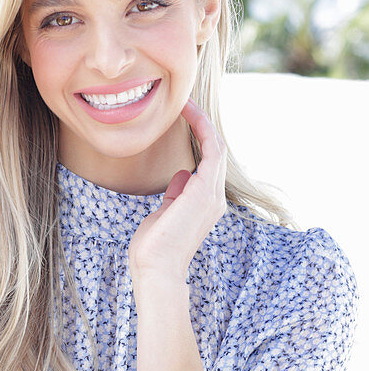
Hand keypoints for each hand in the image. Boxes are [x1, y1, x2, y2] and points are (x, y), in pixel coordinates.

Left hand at [128, 97, 227, 283]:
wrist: (156, 269)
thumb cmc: (154, 248)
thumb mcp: (164, 214)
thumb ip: (174, 194)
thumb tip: (181, 175)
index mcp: (205, 204)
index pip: (207, 164)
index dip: (198, 138)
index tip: (182, 119)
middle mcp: (214, 198)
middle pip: (216, 151)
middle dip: (202, 125)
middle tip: (185, 103)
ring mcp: (213, 195)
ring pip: (216, 146)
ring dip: (203, 122)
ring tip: (187, 102)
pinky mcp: (205, 191)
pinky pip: (211, 149)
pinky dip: (202, 128)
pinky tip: (188, 112)